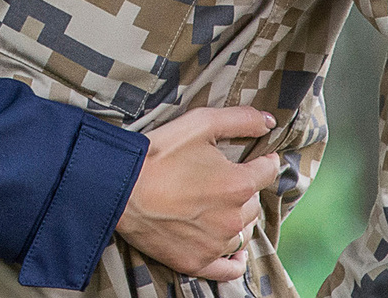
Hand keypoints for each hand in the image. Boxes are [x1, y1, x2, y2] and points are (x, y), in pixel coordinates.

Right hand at [113, 105, 281, 280]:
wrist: (119, 187)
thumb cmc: (158, 153)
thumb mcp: (198, 124)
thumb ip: (239, 119)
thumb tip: (268, 121)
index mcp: (238, 184)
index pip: (268, 172)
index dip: (263, 161)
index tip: (257, 159)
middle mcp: (233, 217)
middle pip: (254, 203)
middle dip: (244, 190)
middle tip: (220, 179)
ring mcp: (216, 243)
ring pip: (242, 231)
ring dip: (236, 219)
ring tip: (216, 207)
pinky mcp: (197, 261)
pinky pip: (229, 268)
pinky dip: (235, 261)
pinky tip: (236, 253)